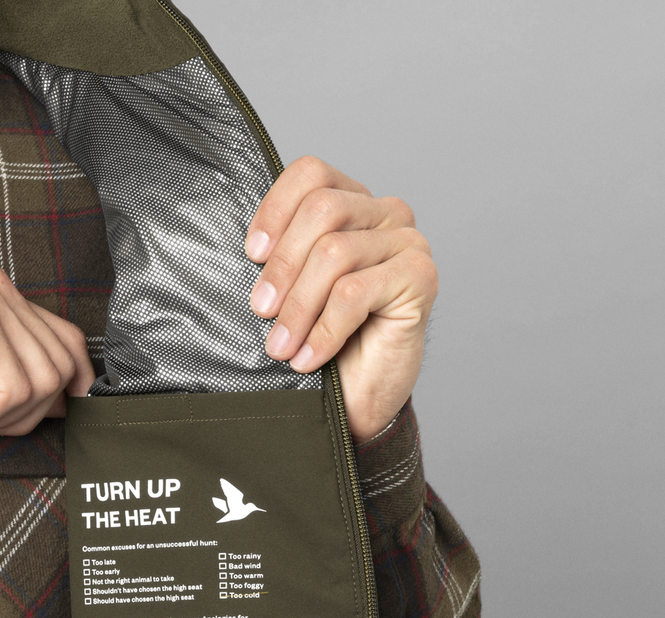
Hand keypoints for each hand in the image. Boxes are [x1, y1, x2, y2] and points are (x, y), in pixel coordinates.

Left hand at [246, 156, 436, 441]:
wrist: (360, 397)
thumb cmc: (321, 341)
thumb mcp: (289, 291)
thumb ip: (277, 257)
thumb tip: (243, 248)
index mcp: (351, 204)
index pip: (311, 174)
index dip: (275, 209)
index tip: (251, 255)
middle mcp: (384, 214)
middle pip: (322, 210)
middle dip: (282, 266)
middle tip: (261, 311)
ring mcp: (407, 243)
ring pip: (335, 253)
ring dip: (298, 307)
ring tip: (280, 347)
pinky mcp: (421, 277)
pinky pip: (354, 293)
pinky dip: (324, 330)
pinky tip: (308, 358)